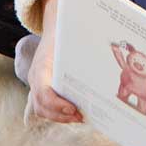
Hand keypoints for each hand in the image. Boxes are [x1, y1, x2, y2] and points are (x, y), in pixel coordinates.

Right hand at [26, 0, 82, 124]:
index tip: (73, 108)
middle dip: (60, 115)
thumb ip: (84, 42)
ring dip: (60, 117)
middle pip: (40, 105)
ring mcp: (36, 83)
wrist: (53, 27)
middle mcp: (35, 77)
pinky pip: (46, 106)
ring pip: (41, 109)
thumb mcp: (70, 36)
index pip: (42, 91)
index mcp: (42, 65)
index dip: (56, 104)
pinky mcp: (42, 87)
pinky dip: (59, 113)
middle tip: (81, 116)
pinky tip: (76, 113)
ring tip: (80, 117)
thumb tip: (109, 45)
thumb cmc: (64, 32)